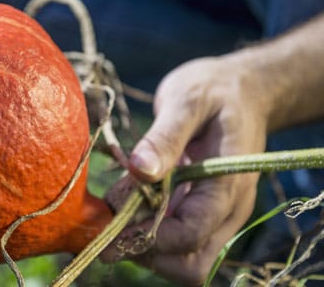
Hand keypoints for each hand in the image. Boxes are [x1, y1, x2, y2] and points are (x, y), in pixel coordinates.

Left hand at [102, 55, 268, 284]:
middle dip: (145, 250)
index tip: (113, 217)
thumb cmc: (215, 90)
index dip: (149, 235)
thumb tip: (139, 170)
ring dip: (142, 242)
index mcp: (227, 185)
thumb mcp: (187, 101)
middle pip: (188, 264)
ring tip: (118, 203)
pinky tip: (126, 198)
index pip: (191, 234)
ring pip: (179, 259)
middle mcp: (226, 210)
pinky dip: (145, 228)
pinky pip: (173, 238)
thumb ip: (165, 137)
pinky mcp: (199, 210)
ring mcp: (214, 214)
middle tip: (111, 219)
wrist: (242, 89)